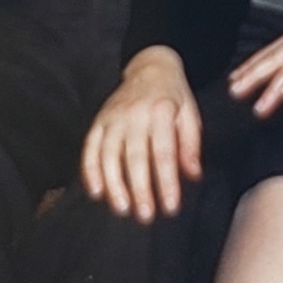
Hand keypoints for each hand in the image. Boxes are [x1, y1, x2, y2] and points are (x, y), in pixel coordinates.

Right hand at [81, 46, 201, 222]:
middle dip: (140, 189)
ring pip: (109, 154)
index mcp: (161, 111)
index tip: (171, 207)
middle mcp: (135, 114)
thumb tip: (192, 176)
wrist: (150, 66)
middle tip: (146, 216)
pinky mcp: (99, 120)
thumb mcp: (190, 115)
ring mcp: (114, 116)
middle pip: (135, 157)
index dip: (166, 182)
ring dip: (113, 184)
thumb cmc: (173, 95)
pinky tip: (96, 191)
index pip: (163, 153)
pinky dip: (90, 170)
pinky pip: (90, 147)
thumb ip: (191, 145)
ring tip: (122, 209)